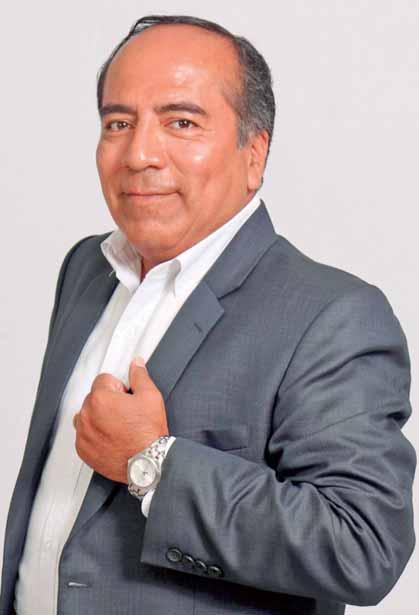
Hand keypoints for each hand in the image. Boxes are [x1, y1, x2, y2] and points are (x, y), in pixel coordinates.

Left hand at [73, 356, 168, 482]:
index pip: (103, 380)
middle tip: (126, 415)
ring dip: (97, 417)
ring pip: (86, 415)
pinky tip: (111, 439)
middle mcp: (86, 415)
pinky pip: (84, 435)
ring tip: (117, 427)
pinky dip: (94, 435)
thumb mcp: (151, 397)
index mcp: (100, 398)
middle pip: (94, 397)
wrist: (148, 463)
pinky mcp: (83, 450)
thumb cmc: (149, 432)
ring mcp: (83, 434)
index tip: (127, 400)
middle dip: (108, 402)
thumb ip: (139, 376)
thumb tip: (136, 363)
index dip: (119, 388)